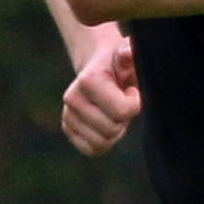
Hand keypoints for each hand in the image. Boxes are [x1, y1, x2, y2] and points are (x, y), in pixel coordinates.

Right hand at [62, 29, 140, 155]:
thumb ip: (131, 53)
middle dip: (124, 119)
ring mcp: (67, 115)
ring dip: (115, 130)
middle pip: (111, 130)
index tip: (131, 90)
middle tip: (123, 102)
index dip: (135, 104)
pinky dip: (105, 142)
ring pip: (101, 143)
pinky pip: (91, 149)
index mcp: (88, 81)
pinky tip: (108, 124)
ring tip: (115, 112)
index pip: (122, 111)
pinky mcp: (68, 129)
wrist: (104, 68)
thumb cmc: (123, 63)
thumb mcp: (130, 54)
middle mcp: (72, 99)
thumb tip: (127, 53)